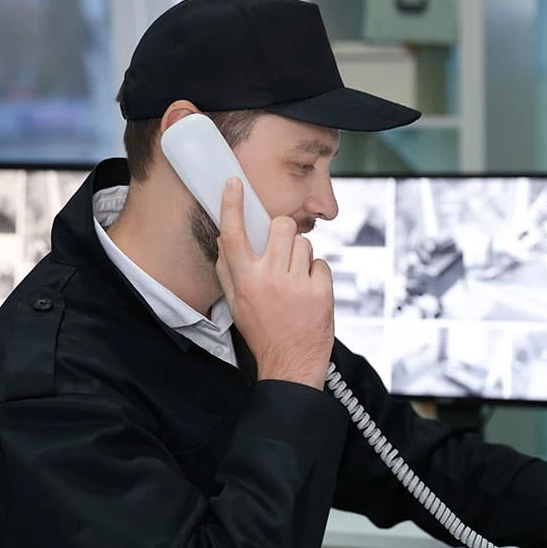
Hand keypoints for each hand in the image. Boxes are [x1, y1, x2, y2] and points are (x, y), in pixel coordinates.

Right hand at [215, 177, 333, 390]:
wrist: (291, 364)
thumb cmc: (263, 334)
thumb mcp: (236, 304)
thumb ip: (228, 270)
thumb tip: (225, 239)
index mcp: (245, 281)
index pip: (233, 235)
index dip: (232, 205)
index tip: (234, 184)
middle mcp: (270, 279)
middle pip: (281, 226)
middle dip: (283, 232)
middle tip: (282, 249)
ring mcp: (298, 284)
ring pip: (304, 243)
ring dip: (300, 255)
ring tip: (296, 277)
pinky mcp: (321, 291)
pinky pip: (321, 263)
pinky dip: (317, 273)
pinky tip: (309, 291)